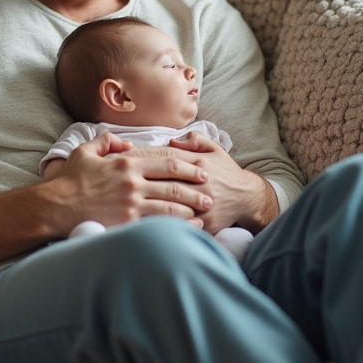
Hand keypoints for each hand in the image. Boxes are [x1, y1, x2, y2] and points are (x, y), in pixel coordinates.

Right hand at [41, 131, 211, 233]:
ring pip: (170, 204)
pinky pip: (159, 222)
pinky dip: (177, 224)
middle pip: (173, 182)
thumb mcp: (85, 151)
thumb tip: (126, 144)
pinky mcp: (127, 222)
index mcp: (126, 162)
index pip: (165, 160)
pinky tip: (189, 226)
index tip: (201, 168)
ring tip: (205, 209)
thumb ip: (107, 141)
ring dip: (191, 206)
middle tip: (211, 190)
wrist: (55, 206)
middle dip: (195, 186)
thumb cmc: (69, 180)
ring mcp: (131, 202)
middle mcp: (132, 181)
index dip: (187, 165)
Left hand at [130, 132, 278, 233]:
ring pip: (167, 201)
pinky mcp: (204, 221)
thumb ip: (193, 141)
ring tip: (122, 201)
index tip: (121, 157)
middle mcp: (198, 180)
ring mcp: (201, 202)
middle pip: (161, 177)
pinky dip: (161, 222)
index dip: (141, 155)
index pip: (164, 156)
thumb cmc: (225, 172)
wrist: (247, 197)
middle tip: (115, 178)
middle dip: (137, 177)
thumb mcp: (214, 149)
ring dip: (144, 201)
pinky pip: (179, 222)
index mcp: (197, 161)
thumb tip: (171, 139)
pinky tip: (141, 222)